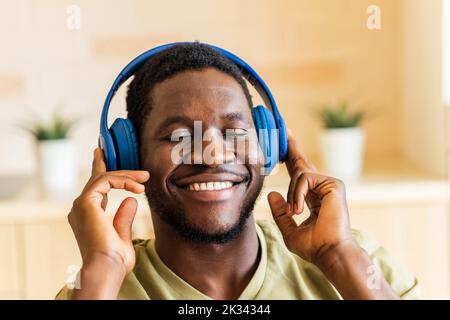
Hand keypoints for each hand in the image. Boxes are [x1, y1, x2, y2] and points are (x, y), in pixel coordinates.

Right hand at [68, 148, 148, 296]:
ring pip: (103, 177)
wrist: (106, 268)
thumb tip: (131, 200)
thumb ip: (124, 217)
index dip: (102, 171)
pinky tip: (138, 187)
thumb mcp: (122, 236)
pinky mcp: (86, 201)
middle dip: (110, 166)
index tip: (103, 158)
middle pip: (97, 179)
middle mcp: (81, 208)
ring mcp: (81, 204)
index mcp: (88, 216)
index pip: (96, 189)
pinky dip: (123, 180)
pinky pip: (106, 180)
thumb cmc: (114, 260)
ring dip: (126, 175)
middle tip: (119, 157)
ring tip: (144, 177)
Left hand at [268, 130, 354, 267]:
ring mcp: (329, 185)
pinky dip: (298, 194)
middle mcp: (322, 188)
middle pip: (303, 163)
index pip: (299, 174)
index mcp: (313, 197)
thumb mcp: (289, 229)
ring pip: (299, 175)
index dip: (290, 158)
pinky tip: (300, 209)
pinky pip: (305, 179)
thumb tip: (272, 193)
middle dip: (291, 147)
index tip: (284, 143)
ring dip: (292, 195)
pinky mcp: (334, 184)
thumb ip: (280, 212)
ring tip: (295, 212)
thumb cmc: (313, 246)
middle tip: (284, 128)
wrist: (329, 253)